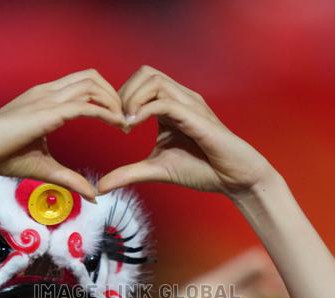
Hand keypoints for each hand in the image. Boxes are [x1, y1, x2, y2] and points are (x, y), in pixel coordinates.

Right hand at [0, 69, 125, 200]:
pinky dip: (105, 112)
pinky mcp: (47, 112)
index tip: (118, 119)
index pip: (82, 84)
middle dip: (115, 94)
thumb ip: (71, 179)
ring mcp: (46, 98)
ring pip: (91, 85)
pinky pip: (84, 105)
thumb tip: (93, 196)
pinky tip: (117, 124)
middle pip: (92, 77)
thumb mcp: (44, 168)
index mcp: (44, 98)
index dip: (104, 97)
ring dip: (114, 100)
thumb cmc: (1, 157)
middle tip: (127, 119)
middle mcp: (47, 92)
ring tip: (125, 122)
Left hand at [95, 65, 275, 197]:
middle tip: (117, 121)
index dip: (121, 99)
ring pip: (153, 80)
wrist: (234, 179)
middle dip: (123, 94)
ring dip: (132, 99)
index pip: (140, 83)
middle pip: (145, 72)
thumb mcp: (156, 170)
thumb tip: (100, 187)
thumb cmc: (202, 170)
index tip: (115, 125)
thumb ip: (128, 173)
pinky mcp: (195, 116)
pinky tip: (134, 127)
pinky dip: (143, 111)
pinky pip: (164, 101)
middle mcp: (180, 99)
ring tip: (125, 124)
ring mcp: (189, 104)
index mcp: (170, 106)